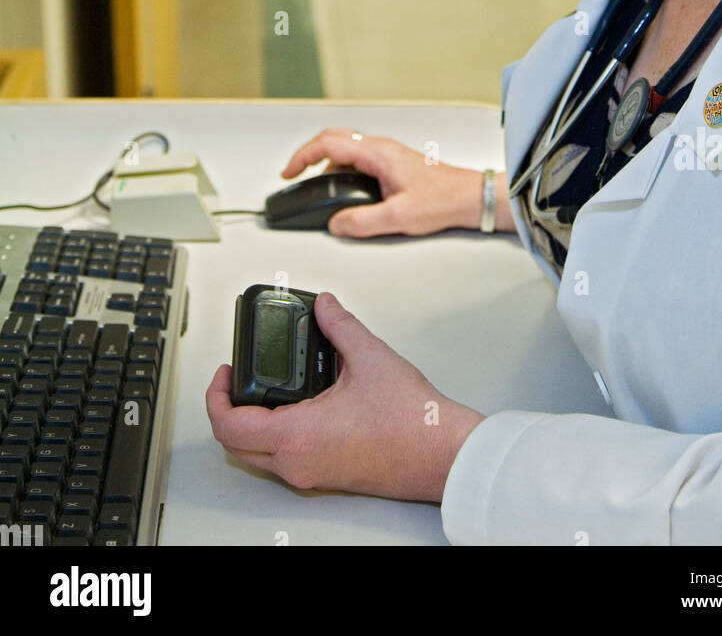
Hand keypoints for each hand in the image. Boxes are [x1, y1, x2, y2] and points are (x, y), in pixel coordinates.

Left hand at [205, 292, 484, 501]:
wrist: (443, 455)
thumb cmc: (413, 422)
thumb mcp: (371, 357)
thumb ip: (340, 325)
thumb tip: (324, 307)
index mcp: (298, 435)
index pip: (229, 424)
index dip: (216, 395)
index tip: (224, 372)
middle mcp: (298, 461)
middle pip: (235, 445)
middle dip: (229, 410)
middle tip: (237, 380)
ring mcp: (311, 474)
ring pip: (258, 456)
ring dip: (253, 424)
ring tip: (270, 388)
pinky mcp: (326, 477)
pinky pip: (284, 459)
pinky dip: (278, 434)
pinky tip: (300, 405)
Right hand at [280, 127, 488, 236]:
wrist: (469, 196)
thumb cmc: (443, 199)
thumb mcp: (398, 217)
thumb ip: (362, 222)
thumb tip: (336, 224)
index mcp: (377, 153)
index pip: (328, 143)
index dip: (302, 156)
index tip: (288, 172)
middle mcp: (380, 148)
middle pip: (333, 139)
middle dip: (308, 155)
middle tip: (293, 174)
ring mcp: (386, 154)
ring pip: (345, 148)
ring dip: (325, 163)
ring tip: (314, 185)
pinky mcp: (392, 163)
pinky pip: (358, 158)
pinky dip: (341, 168)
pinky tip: (342, 189)